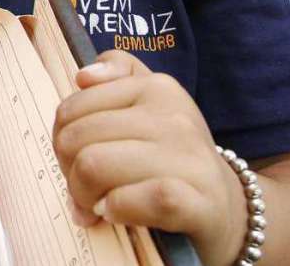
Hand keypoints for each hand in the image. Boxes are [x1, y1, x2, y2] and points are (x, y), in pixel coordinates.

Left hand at [52, 50, 246, 265]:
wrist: (228, 206)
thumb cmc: (172, 156)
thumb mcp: (147, 106)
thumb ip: (115, 78)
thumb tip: (83, 76)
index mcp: (156, 87)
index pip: (71, 110)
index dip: (61, 143)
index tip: (79, 161)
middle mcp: (174, 116)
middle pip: (76, 139)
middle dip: (70, 172)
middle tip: (87, 189)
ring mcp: (188, 158)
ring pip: (94, 166)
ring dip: (85, 195)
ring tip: (99, 204)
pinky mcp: (198, 201)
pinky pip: (131, 199)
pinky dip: (113, 209)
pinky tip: (116, 214)